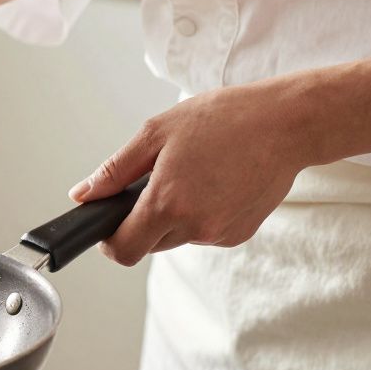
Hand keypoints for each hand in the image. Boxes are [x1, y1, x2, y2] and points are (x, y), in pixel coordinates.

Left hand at [70, 55, 370, 265]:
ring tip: (193, 173)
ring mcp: (220, 234)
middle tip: (157, 179)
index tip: (109, 223)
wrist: (287, 124)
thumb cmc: (224, 119)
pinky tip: (215, 181)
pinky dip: (199, 213)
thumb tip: (82, 195)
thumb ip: (114, 170)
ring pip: (176, 237)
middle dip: (143, 219)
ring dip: (173, 214)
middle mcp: (195, 226)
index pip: (123, 250)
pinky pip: (203, 232)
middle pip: (149, 243)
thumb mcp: (157, 133)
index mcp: (168, 202)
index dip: (110, 240)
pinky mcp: (239, 233)